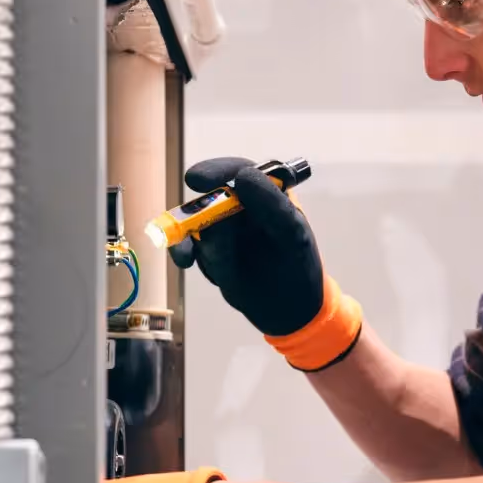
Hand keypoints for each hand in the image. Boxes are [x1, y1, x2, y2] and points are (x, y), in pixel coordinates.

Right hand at [171, 156, 324, 337]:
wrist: (288, 311)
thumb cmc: (299, 268)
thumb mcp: (292, 236)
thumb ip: (272, 205)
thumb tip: (242, 175)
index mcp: (267, 194)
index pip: (239, 171)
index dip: (217, 171)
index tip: (197, 179)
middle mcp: (241, 207)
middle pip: (209, 195)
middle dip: (196, 210)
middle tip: (186, 223)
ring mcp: (222, 228)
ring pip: (195, 222)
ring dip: (189, 236)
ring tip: (191, 257)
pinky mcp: (209, 251)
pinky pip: (189, 245)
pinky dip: (183, 250)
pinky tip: (186, 261)